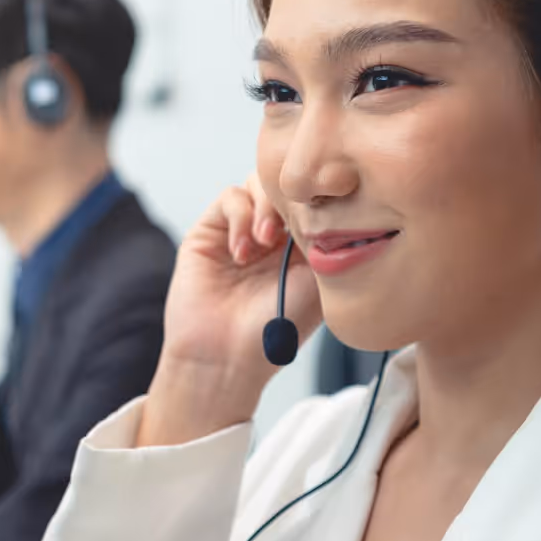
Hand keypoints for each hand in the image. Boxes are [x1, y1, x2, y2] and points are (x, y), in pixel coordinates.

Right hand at [139, 174, 321, 445]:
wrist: (227, 358)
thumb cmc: (277, 330)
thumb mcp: (318, 282)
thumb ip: (326, 237)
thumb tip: (331, 200)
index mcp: (302, 246)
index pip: (315, 199)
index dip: (321, 199)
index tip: (325, 217)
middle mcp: (272, 235)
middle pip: (287, 184)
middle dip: (292, 198)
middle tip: (293, 227)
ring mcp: (240, 231)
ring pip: (258, 183)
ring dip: (266, 206)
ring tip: (266, 242)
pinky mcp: (209, 231)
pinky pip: (230, 198)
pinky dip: (241, 216)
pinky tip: (243, 251)